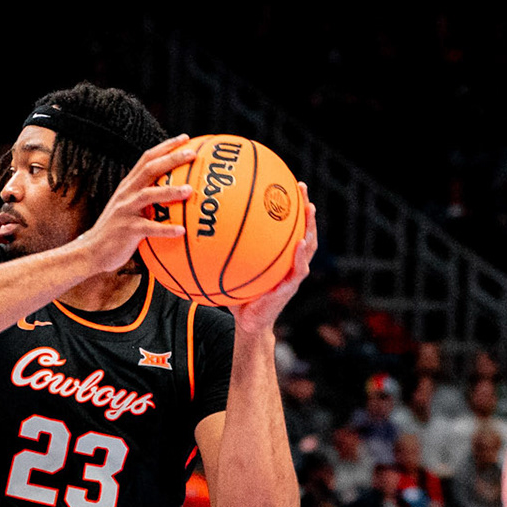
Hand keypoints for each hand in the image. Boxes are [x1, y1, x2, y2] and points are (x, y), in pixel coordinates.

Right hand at [70, 136, 198, 275]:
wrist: (92, 250)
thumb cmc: (118, 230)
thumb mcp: (130, 207)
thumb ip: (148, 197)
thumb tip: (175, 193)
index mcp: (128, 185)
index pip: (147, 158)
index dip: (166, 146)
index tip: (185, 138)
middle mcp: (126, 193)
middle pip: (149, 169)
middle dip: (171, 159)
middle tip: (193, 154)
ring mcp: (125, 210)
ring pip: (148, 195)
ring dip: (170, 191)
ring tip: (189, 191)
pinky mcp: (127, 230)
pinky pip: (149, 228)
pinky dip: (166, 229)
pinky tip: (182, 231)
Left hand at [231, 183, 318, 335]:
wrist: (248, 324)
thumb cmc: (237, 296)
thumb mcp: (229, 272)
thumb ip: (220, 254)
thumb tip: (195, 233)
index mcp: (278, 255)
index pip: (286, 226)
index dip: (288, 205)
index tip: (283, 183)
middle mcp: (289, 260)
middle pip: (302, 228)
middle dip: (304, 207)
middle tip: (301, 186)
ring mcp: (293, 273)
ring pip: (308, 245)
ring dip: (311, 227)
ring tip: (310, 208)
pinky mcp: (290, 287)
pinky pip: (299, 269)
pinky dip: (301, 256)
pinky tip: (300, 243)